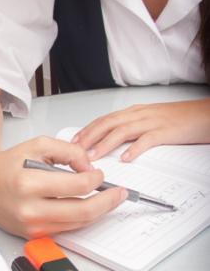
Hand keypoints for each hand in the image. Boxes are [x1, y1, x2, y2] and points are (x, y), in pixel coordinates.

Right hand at [0, 136, 126, 237]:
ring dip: (98, 212)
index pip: (77, 186)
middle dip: (107, 202)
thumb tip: (90, 168)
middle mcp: (29, 209)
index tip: (100, 174)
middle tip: (120, 194)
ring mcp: (31, 226)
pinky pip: (66, 228)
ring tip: (109, 200)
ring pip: (77, 223)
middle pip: (82, 211)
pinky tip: (90, 208)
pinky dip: (81, 218)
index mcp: (28, 184)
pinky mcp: (33, 234)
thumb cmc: (9, 163)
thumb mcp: (39, 145)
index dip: (96, 179)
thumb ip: (69, 151)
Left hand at [72, 99, 209, 161]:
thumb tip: (111, 142)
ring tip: (93, 156)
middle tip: (74, 151)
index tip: (72, 142)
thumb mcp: (149, 120)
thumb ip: (131, 129)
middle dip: (89, 137)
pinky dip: (135, 149)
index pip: (104, 119)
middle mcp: (139, 115)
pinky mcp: (166, 131)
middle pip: (108, 123)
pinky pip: (147, 140)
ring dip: (105, 144)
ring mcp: (152, 122)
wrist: (205, 114)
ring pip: (122, 131)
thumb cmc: (179, 119)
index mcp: (134, 112)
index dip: (86, 130)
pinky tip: (126, 158)